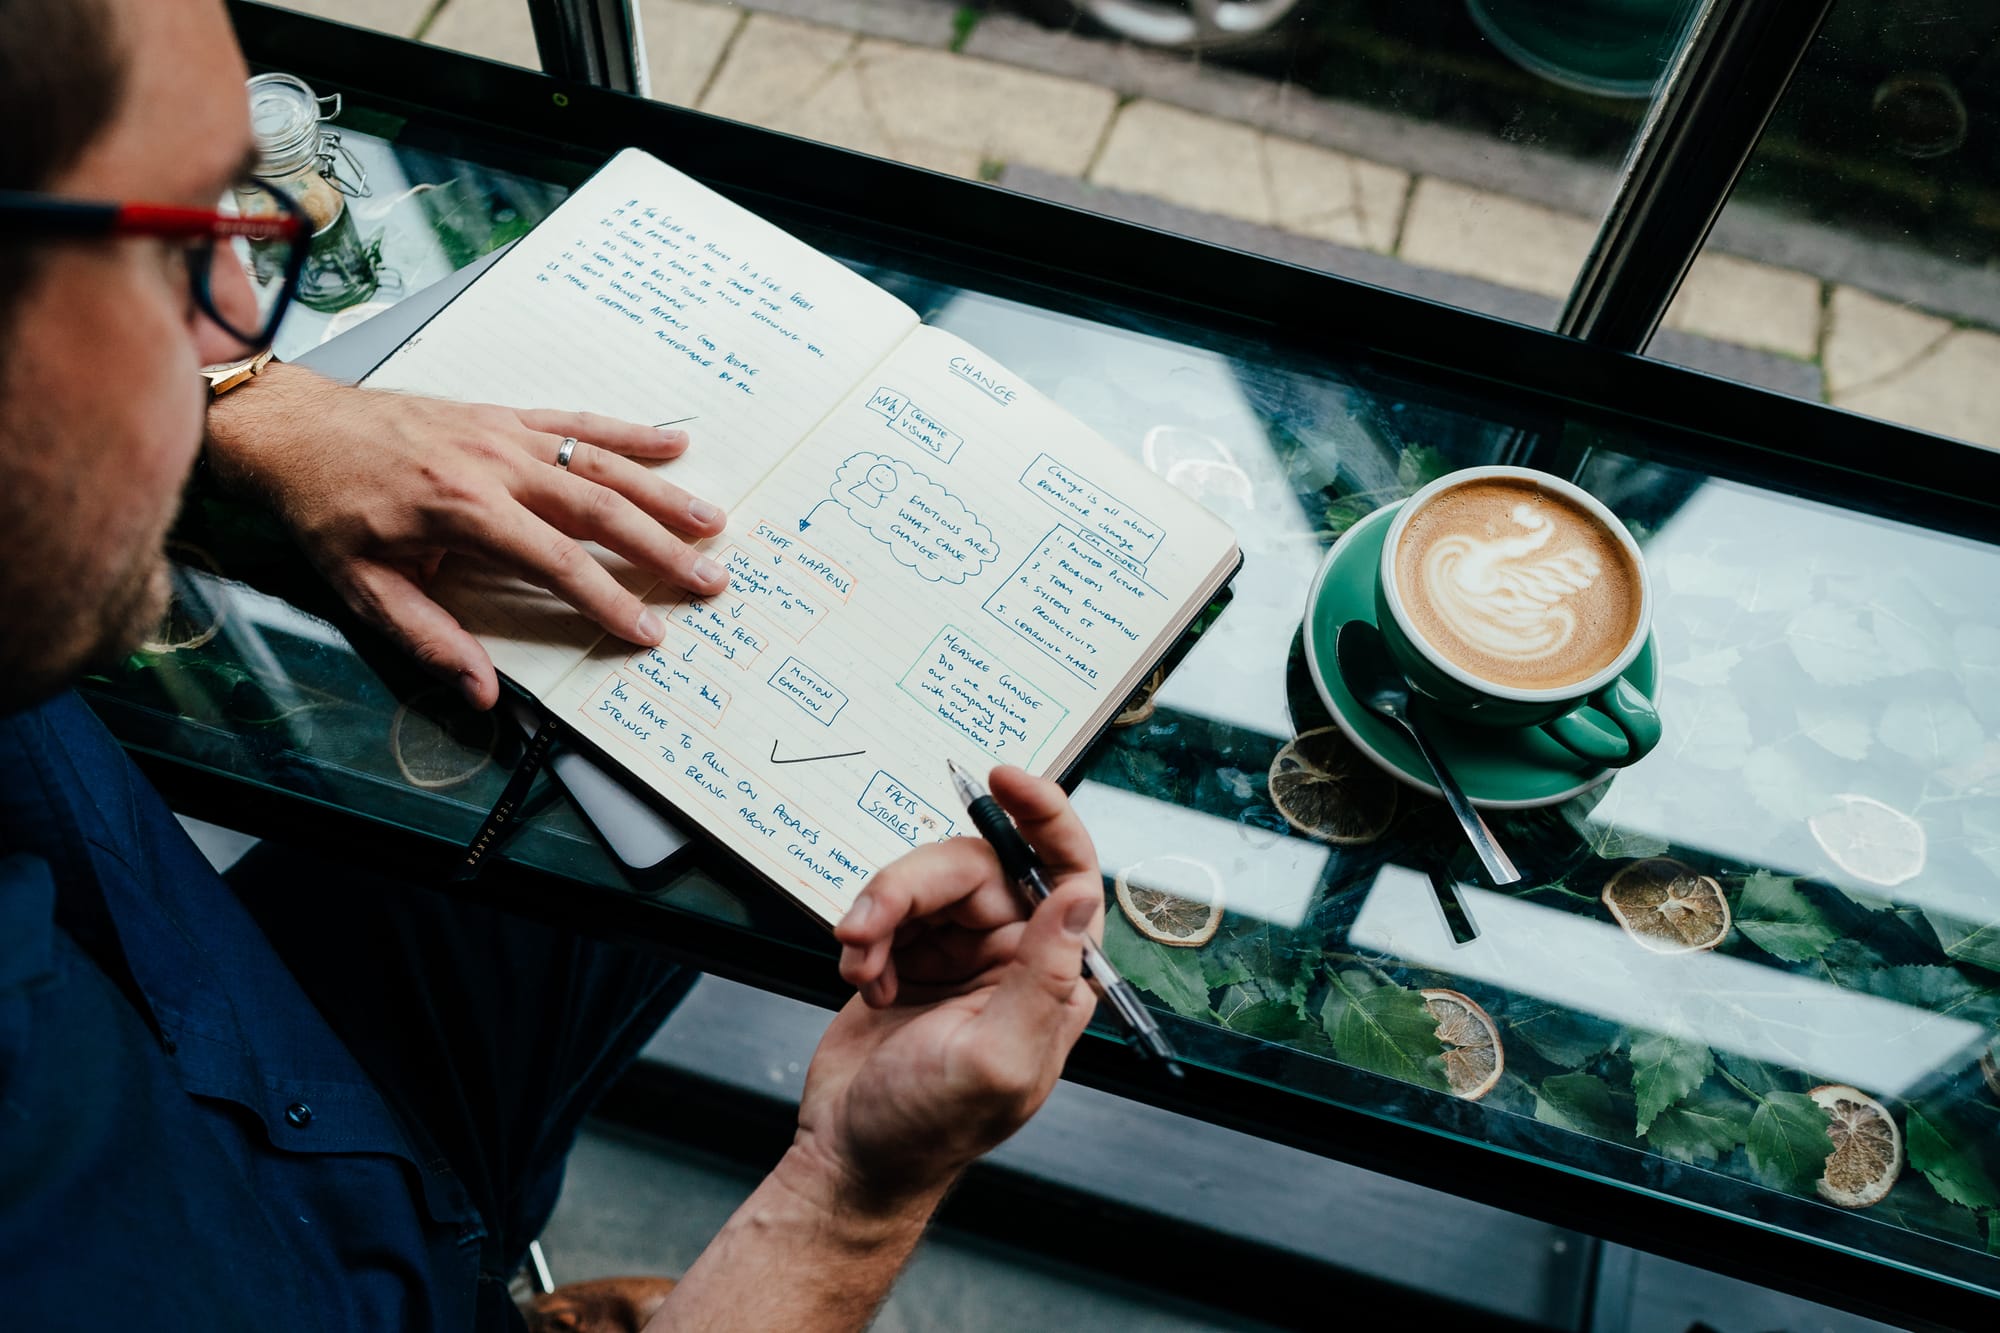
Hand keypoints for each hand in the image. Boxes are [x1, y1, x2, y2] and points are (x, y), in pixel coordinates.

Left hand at [203, 364, 728, 707]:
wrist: (294, 427)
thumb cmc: (326, 508)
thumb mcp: (363, 587)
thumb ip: (428, 637)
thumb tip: (482, 691)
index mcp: (463, 511)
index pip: (557, 563)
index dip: (608, 602)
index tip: (648, 631)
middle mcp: (494, 466)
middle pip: (599, 511)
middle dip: (661, 549)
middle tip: (709, 580)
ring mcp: (504, 435)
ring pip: (601, 465)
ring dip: (663, 494)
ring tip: (712, 521)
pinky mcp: (503, 417)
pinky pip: (578, 423)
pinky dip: (629, 433)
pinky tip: (674, 444)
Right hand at [798, 767, 1102, 1207]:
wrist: (851, 1154)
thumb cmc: (928, 1127)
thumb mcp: (997, 1057)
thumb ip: (1042, 975)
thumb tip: (1078, 896)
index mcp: (1056, 974)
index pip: (1067, 869)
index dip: (1044, 814)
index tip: (1004, 779)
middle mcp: (1013, 953)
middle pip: (972, 867)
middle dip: (909, 889)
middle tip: (868, 929)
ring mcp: (959, 951)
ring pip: (921, 883)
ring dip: (879, 917)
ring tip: (862, 968)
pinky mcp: (910, 954)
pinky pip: (887, 908)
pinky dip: (864, 940)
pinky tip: (863, 984)